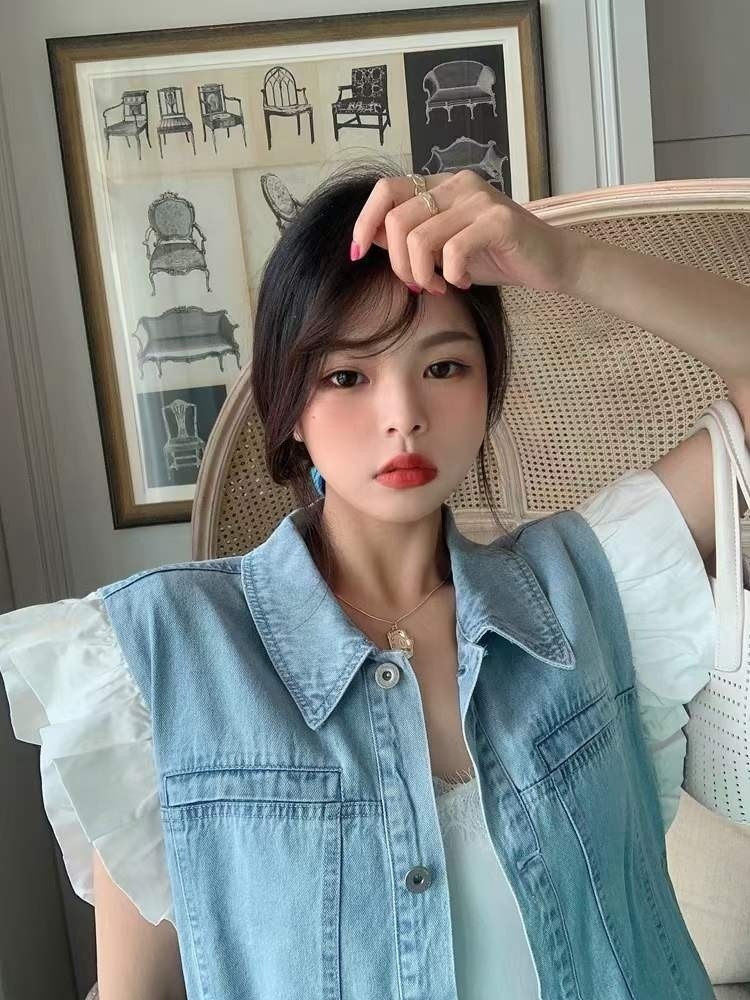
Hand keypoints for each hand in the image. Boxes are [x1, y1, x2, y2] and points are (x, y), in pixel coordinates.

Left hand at [350, 169, 586, 295]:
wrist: (549, 262)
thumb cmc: (495, 256)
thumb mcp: (444, 248)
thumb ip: (411, 238)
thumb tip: (370, 238)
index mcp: (441, 185)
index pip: (386, 189)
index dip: (364, 221)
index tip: (356, 253)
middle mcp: (458, 184)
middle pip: (398, 220)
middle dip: (398, 264)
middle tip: (418, 285)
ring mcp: (479, 199)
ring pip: (421, 238)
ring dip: (423, 274)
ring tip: (440, 287)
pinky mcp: (498, 221)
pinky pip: (453, 251)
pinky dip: (451, 275)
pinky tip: (462, 281)